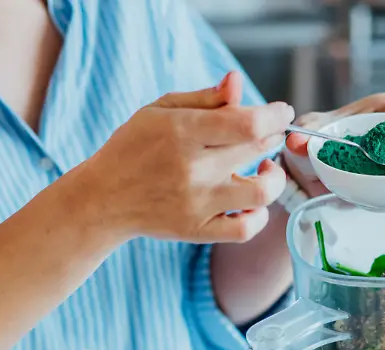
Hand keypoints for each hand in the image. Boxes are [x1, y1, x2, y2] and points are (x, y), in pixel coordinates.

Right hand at [82, 72, 292, 243]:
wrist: (104, 199)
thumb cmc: (134, 148)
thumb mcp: (160, 111)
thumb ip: (205, 98)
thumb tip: (237, 82)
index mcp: (183, 132)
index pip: (248, 123)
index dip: (275, 115)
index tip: (280, 112)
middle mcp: (193, 169)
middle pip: (257, 149)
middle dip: (273, 136)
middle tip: (266, 134)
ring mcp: (197, 203)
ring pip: (262, 192)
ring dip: (275, 177)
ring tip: (266, 169)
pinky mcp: (197, 230)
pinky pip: (245, 229)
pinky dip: (259, 215)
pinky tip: (251, 201)